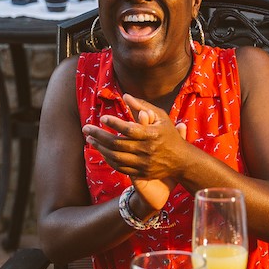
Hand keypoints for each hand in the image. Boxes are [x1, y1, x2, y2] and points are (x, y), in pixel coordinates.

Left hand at [82, 94, 187, 210]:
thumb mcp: (160, 117)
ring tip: (90, 139)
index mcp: (152, 135)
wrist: (181, 160)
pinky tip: (101, 151)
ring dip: (100, 148)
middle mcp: (147, 150)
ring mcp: (143, 163)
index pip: (129, 129)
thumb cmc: (169, 134)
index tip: (103, 117)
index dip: (114, 123)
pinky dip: (108, 159)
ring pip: (116, 157)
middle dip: (99, 135)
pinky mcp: (141, 173)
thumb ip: (142, 106)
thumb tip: (125, 95)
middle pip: (117, 144)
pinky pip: (120, 167)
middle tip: (86, 128)